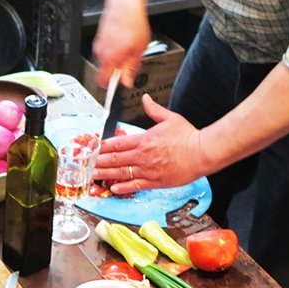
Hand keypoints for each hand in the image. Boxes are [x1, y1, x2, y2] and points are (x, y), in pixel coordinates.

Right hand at [92, 0, 149, 87]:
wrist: (124, 2)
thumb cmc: (132, 22)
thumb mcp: (138, 50)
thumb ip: (131, 68)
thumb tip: (127, 82)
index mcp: (109, 58)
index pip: (103, 82)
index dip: (112, 87)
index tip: (120, 85)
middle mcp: (100, 52)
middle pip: (105, 71)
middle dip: (117, 70)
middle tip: (131, 61)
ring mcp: (99, 44)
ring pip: (106, 60)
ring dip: (117, 59)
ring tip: (130, 47)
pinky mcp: (100, 37)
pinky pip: (106, 50)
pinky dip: (114, 49)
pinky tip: (125, 39)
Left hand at [92, 95, 209, 193]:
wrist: (202, 152)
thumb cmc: (188, 136)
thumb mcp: (170, 118)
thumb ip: (154, 110)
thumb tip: (145, 99)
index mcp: (145, 139)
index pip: (118, 143)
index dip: (103, 146)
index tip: (94, 148)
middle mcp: (143, 155)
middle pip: (115, 159)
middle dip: (99, 161)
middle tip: (87, 164)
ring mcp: (148, 170)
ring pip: (122, 173)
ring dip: (106, 174)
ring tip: (93, 176)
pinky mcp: (156, 181)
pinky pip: (136, 185)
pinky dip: (124, 187)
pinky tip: (114, 188)